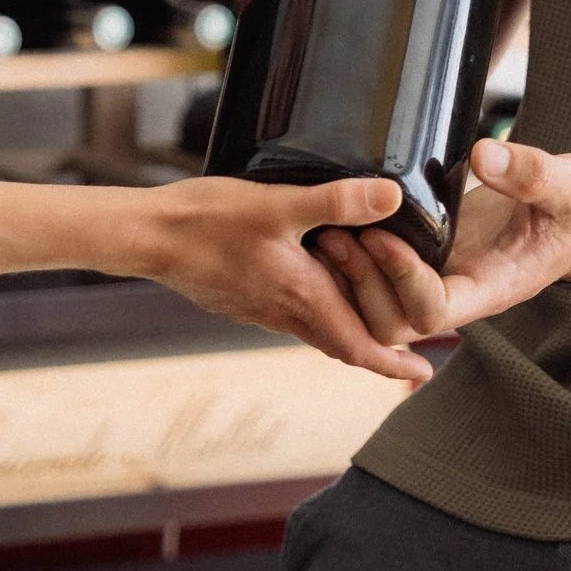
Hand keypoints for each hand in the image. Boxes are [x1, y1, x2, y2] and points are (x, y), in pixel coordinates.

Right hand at [134, 173, 435, 386]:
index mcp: (302, 296)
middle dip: (377, 349)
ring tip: (372, 313)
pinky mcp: (241, 296)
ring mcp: (259, 308)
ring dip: (346, 327)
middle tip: (410, 350)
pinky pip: (289, 313)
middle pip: (341, 343)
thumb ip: (335, 202)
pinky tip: (315, 281)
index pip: (358, 347)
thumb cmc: (208, 221)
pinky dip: (316, 308)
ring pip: (315, 329)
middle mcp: (283, 312)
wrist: (147, 237)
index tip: (424, 374)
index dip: (394, 364)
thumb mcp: (278, 205)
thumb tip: (392, 196)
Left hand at [314, 139, 570, 343]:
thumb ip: (530, 173)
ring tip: (329, 227)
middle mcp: (460, 293)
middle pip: (394, 324)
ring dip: (351, 276)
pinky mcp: (430, 258)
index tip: (384, 236)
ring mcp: (442, 278)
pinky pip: (381, 276)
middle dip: (362, 286)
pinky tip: (338, 221)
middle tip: (338, 234)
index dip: (402, 280)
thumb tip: (484, 155)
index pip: (433, 311)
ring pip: (379, 307)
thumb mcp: (566, 187)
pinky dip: (356, 259)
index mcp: (491, 288)